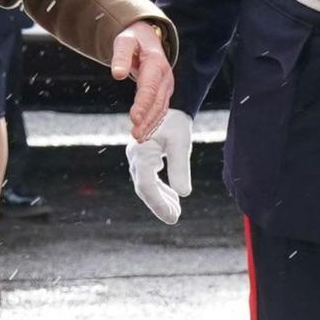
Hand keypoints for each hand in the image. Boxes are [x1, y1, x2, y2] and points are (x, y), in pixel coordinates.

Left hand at [111, 21, 173, 141]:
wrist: (147, 39)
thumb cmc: (133, 40)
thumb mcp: (124, 41)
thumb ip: (121, 56)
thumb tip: (117, 74)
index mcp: (156, 64)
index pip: (149, 88)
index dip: (143, 104)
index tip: (134, 119)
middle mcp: (165, 77)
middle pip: (157, 102)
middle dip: (147, 120)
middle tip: (136, 135)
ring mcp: (166, 87)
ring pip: (160, 109)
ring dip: (151, 125)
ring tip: (139, 138)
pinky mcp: (163, 93)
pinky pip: (160, 110)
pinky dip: (153, 123)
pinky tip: (145, 134)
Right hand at [123, 110, 193, 225]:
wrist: (168, 101)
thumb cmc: (174, 120)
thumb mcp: (181, 143)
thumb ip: (180, 168)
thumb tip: (184, 193)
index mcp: (142, 153)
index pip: (146, 186)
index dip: (158, 204)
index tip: (173, 217)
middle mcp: (135, 156)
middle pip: (144, 188)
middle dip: (160, 204)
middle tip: (175, 218)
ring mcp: (137, 156)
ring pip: (145, 184)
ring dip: (160, 198)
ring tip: (176, 210)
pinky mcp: (142, 156)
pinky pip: (148, 177)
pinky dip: (159, 188)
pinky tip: (173, 196)